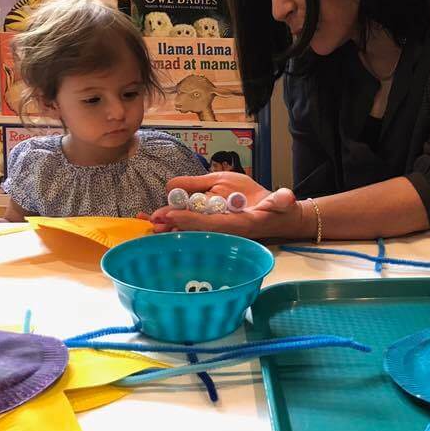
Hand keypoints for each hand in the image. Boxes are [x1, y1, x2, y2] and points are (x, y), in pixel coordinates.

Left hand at [149, 172, 304, 239]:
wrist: (278, 218)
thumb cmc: (278, 207)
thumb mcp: (281, 201)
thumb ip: (281, 201)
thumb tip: (284, 200)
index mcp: (240, 226)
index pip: (213, 224)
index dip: (192, 220)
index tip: (172, 215)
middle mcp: (225, 230)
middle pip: (195, 229)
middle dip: (174, 224)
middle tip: (152, 218)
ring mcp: (217, 228)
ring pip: (189, 227)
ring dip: (168, 223)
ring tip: (144, 218)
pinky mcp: (211, 222)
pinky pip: (189, 221)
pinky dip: (171, 219)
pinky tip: (153, 217)